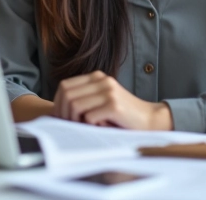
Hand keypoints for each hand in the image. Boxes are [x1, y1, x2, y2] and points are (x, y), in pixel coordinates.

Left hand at [52, 71, 173, 130]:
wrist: (150, 120)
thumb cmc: (122, 115)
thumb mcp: (101, 101)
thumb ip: (83, 100)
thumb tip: (56, 111)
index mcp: (96, 77)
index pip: (65, 86)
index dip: (57, 103)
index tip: (60, 117)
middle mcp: (102, 80)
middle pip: (67, 95)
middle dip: (62, 113)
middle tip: (67, 125)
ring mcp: (108, 92)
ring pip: (75, 106)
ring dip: (74, 120)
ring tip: (81, 128)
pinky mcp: (114, 106)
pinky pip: (89, 117)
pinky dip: (88, 126)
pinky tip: (96, 128)